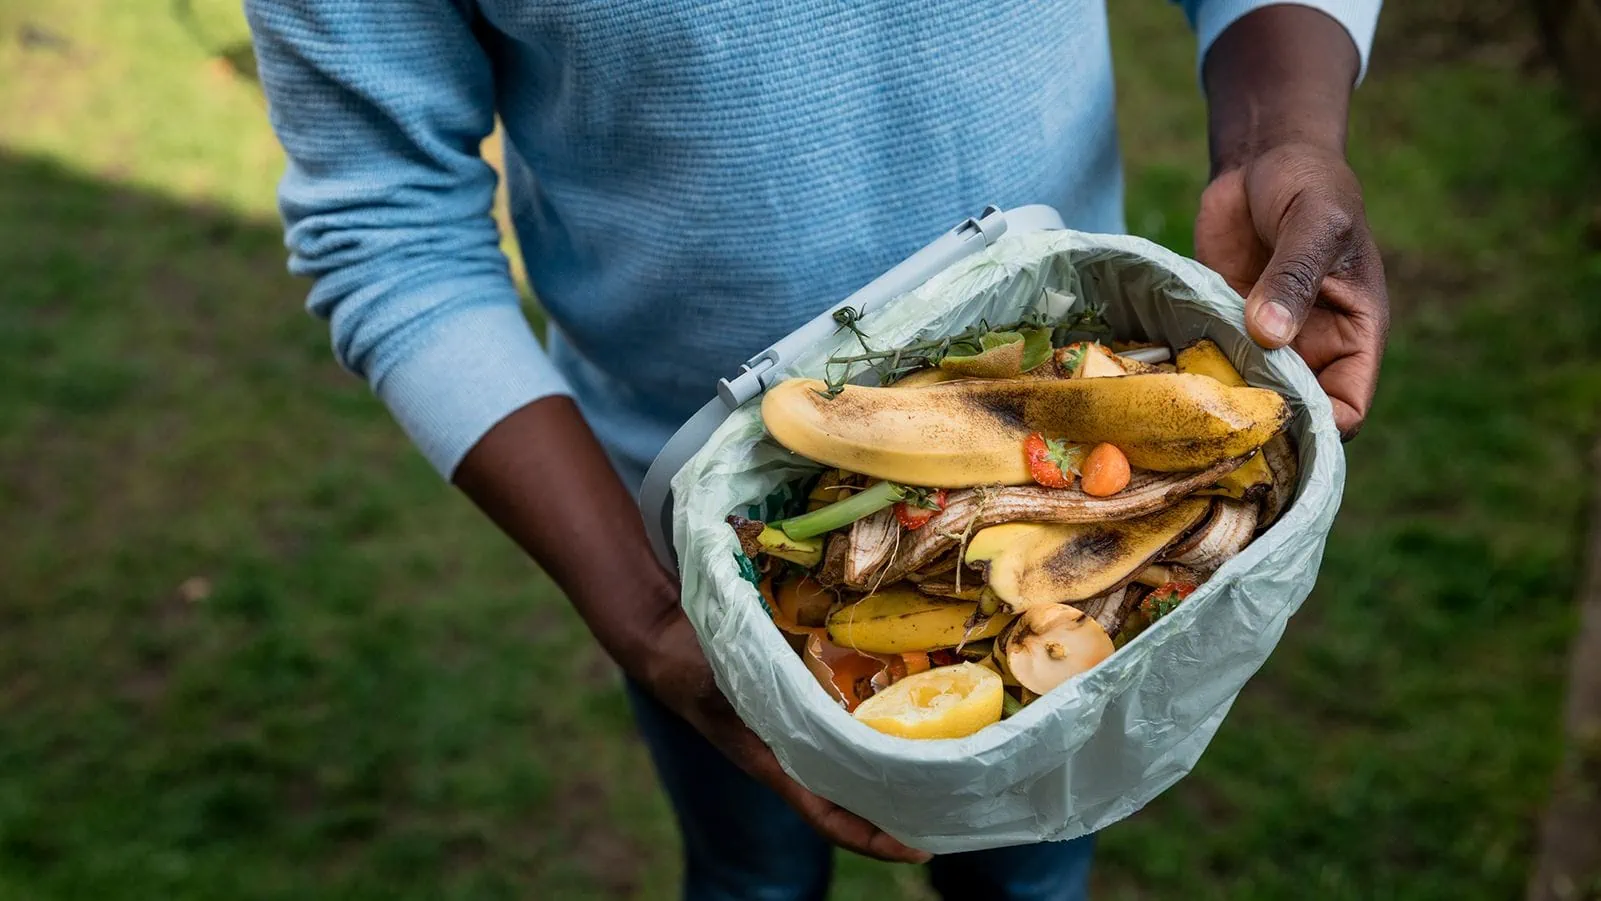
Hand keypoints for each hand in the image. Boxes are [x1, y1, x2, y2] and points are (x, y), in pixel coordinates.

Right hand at [451, 397, 929, 864]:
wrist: (664, 637)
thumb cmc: (689, 664)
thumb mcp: (722, 677)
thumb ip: (756, 689)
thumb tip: (800, 700)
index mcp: (773, 762)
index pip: (829, 817)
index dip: (874, 839)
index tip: (920, 850)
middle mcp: (793, 754)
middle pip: (855, 798)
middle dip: (903, 806)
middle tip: (957, 802)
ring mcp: (798, 731)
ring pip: (856, 761)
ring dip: (897, 764)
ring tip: (949, 759)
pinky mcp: (802, 702)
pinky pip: (849, 719)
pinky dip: (879, 719)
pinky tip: (913, 700)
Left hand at [1194, 142, 1388, 437]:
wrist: (1262, 160)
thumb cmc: (1310, 184)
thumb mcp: (1315, 223)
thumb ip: (1294, 277)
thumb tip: (1270, 335)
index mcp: (1354, 333)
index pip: (1348, 407)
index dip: (1320, 427)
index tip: (1275, 425)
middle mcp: (1313, 348)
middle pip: (1293, 414)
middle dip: (1261, 426)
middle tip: (1214, 428)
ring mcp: (1265, 343)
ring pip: (1247, 396)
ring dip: (1220, 405)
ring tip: (1182, 411)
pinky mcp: (1224, 329)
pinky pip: (1210, 366)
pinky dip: (1191, 377)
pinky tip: (1162, 384)